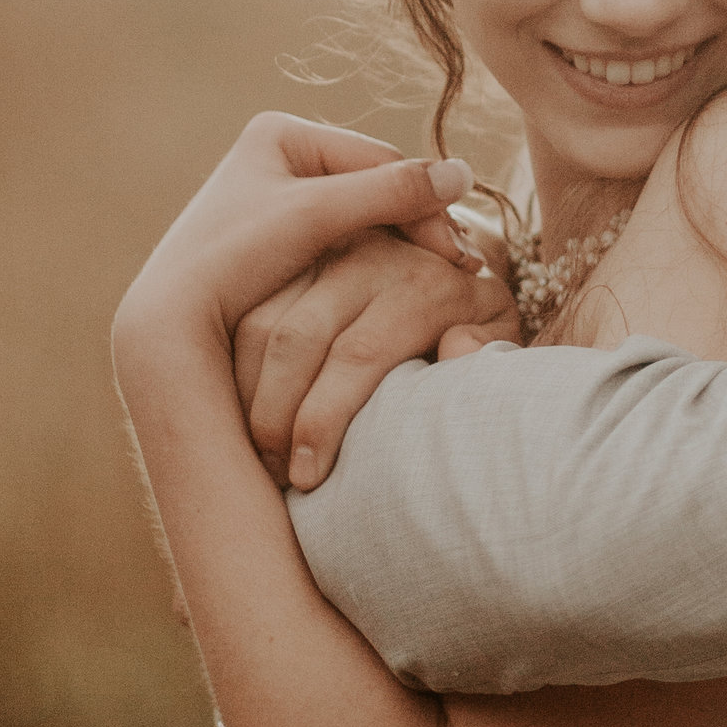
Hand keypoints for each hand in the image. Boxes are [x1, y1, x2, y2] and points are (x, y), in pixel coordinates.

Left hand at [114, 113, 478, 383]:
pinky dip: (374, 266)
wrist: (169, 321)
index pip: (379, 162)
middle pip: (374, 189)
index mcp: (281, 132)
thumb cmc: (233, 260)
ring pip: (364, 220)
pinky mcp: (279, 240)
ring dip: (402, 248)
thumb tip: (464, 175)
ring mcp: (280, 198)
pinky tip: (401, 294)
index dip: (424, 206)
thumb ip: (388, 191)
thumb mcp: (315, 218)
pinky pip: (344, 245)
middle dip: (416, 227)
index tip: (458, 256)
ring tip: (440, 283)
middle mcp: (279, 156)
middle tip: (460, 270)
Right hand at [239, 228, 523, 490]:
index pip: (361, 354)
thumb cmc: (472, 325)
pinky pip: (240, 309)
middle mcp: (371, 253)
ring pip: (258, 322)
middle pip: (298, 339)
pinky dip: (229, 367)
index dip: (325, 420)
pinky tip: (236, 413)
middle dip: (274, 417)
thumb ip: (485, 350)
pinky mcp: (287, 253)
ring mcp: (322, 248)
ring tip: (252, 453)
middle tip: (270, 475)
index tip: (307, 478)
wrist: (449, 259)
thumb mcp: (496, 337)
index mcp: (426, 282)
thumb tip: (457, 350)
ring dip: (245, 395)